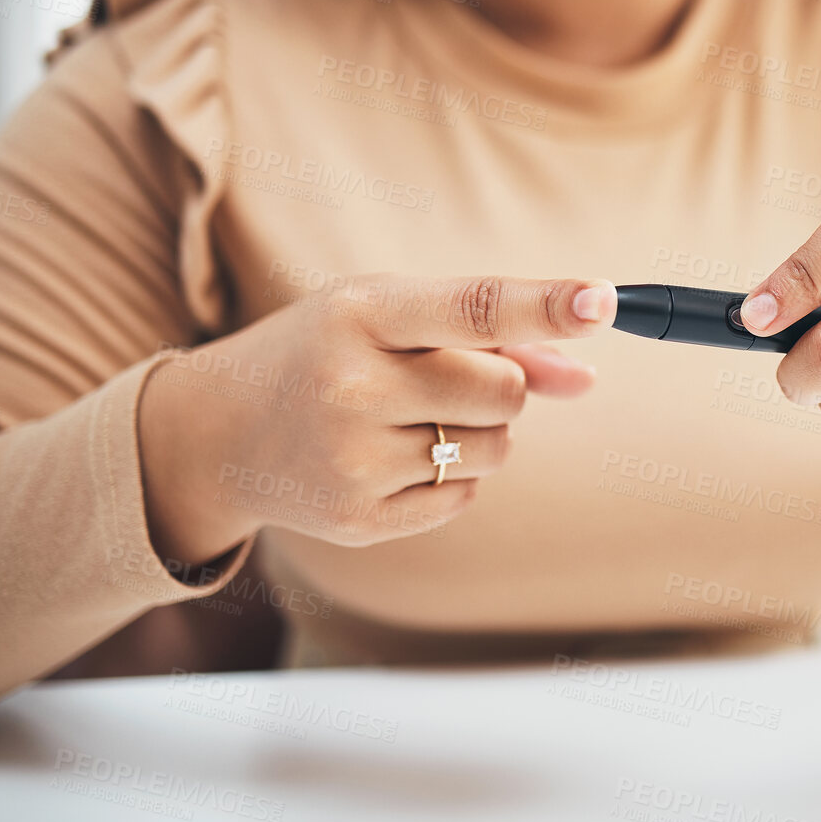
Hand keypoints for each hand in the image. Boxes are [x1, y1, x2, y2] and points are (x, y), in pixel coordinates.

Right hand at [139, 274, 617, 565]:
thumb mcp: (391, 317)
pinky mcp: (358, 520)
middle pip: (504, 391)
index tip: (602, 301)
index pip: (473, 308)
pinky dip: (450, 477)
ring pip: (495, 448)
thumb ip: (493, 337)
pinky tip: (391, 455)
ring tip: (409, 415)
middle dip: (500, 385)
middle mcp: (352, 386)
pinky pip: (465, 496)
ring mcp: (353, 460)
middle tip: (441, 378)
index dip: (545, 305)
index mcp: (361, 313)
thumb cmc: (328, 354)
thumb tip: (586, 375)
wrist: (218, 430)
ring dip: (478, 431)